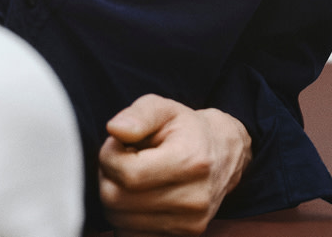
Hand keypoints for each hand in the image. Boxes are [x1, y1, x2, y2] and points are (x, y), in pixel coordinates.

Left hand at [97, 94, 252, 236]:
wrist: (223, 153)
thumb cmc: (185, 128)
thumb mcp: (162, 108)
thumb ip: (138, 115)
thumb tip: (115, 130)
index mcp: (191, 161)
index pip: (127, 174)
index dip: (109, 156)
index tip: (117, 144)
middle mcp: (195, 198)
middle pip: (118, 200)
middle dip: (108, 177)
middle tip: (121, 160)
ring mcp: (191, 221)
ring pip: (120, 220)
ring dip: (115, 196)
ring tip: (132, 175)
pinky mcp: (186, 234)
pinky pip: (133, 233)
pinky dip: (126, 215)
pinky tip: (139, 195)